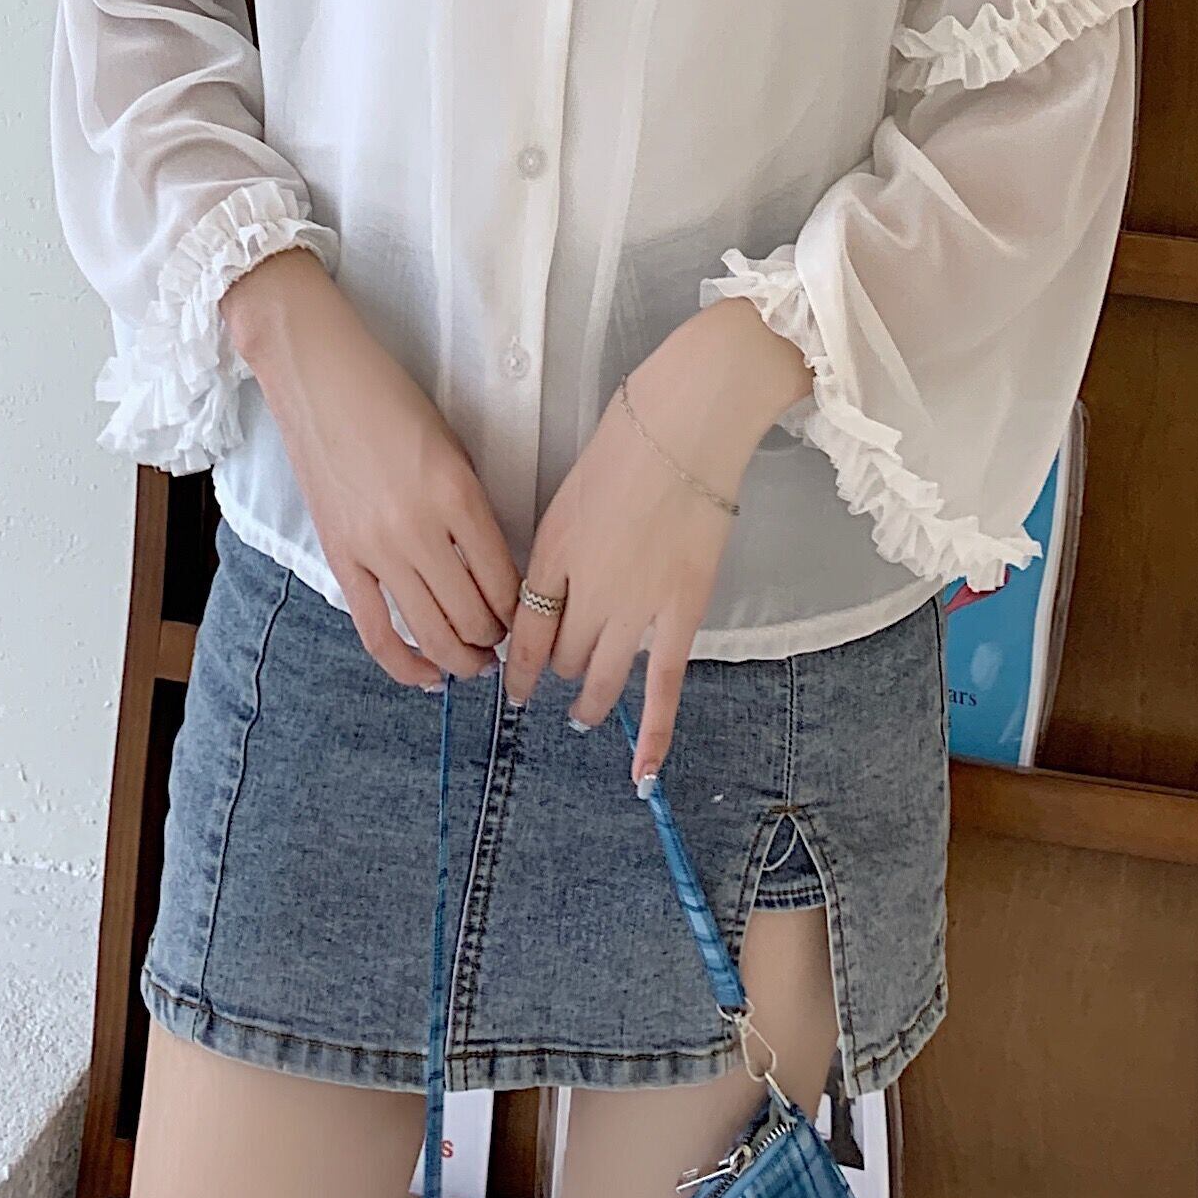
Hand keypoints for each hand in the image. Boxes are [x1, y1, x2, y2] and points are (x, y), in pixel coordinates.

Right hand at [225, 248, 522, 691]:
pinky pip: (376, 632)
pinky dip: (407, 664)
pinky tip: (430, 675)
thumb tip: (495, 568)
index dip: (524, 609)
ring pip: (432, 632)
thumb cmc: (391, 397)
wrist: (318, 375)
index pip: (505, 580)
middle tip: (506, 640)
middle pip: (474, 615)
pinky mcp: (340, 556)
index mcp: (458, 492)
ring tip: (476, 660)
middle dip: (497, 638)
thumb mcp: (452, 445)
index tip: (529, 614)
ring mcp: (376, 547)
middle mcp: (420, 528)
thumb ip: (472, 506)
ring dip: (462, 657)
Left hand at [501, 300, 813, 787]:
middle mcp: (584, 588)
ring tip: (585, 712)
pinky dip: (652, 733)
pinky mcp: (681, 612)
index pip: (519, 630)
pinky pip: (662, 685)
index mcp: (549, 552)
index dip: (513, 664)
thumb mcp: (570, 494)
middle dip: (556, 668)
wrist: (687, 425)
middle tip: (560, 672)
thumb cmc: (627, 442)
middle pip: (559, 655)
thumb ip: (557, 547)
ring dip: (589, 700)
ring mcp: (633, 605)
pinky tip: (642, 772)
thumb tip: (552, 588)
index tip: (510, 682)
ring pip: (599, 675)